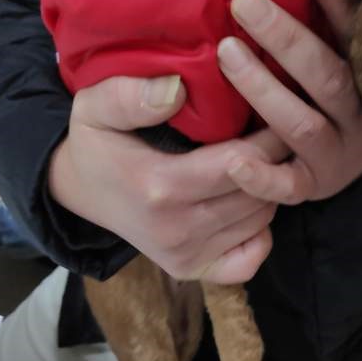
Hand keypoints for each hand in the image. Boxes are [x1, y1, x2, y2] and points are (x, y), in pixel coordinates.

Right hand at [48, 75, 288, 281]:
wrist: (80, 189)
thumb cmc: (97, 142)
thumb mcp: (95, 107)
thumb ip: (130, 96)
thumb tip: (177, 90)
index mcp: (160, 187)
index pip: (241, 162)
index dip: (269, 135)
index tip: (278, 109)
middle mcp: (177, 230)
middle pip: (257, 193)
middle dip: (277, 160)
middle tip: (281, 130)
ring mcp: (185, 256)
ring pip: (260, 219)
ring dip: (270, 189)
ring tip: (264, 159)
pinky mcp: (191, 270)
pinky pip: (251, 257)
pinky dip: (260, 230)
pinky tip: (248, 201)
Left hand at [217, 0, 361, 203]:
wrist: (355, 162)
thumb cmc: (346, 95)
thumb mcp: (349, 53)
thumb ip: (338, 12)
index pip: (357, 37)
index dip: (336, 3)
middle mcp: (360, 119)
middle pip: (326, 77)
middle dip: (285, 40)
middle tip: (243, 4)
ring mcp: (337, 156)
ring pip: (301, 125)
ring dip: (263, 90)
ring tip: (228, 55)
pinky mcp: (312, 187)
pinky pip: (287, 187)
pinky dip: (262, 177)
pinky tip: (234, 161)